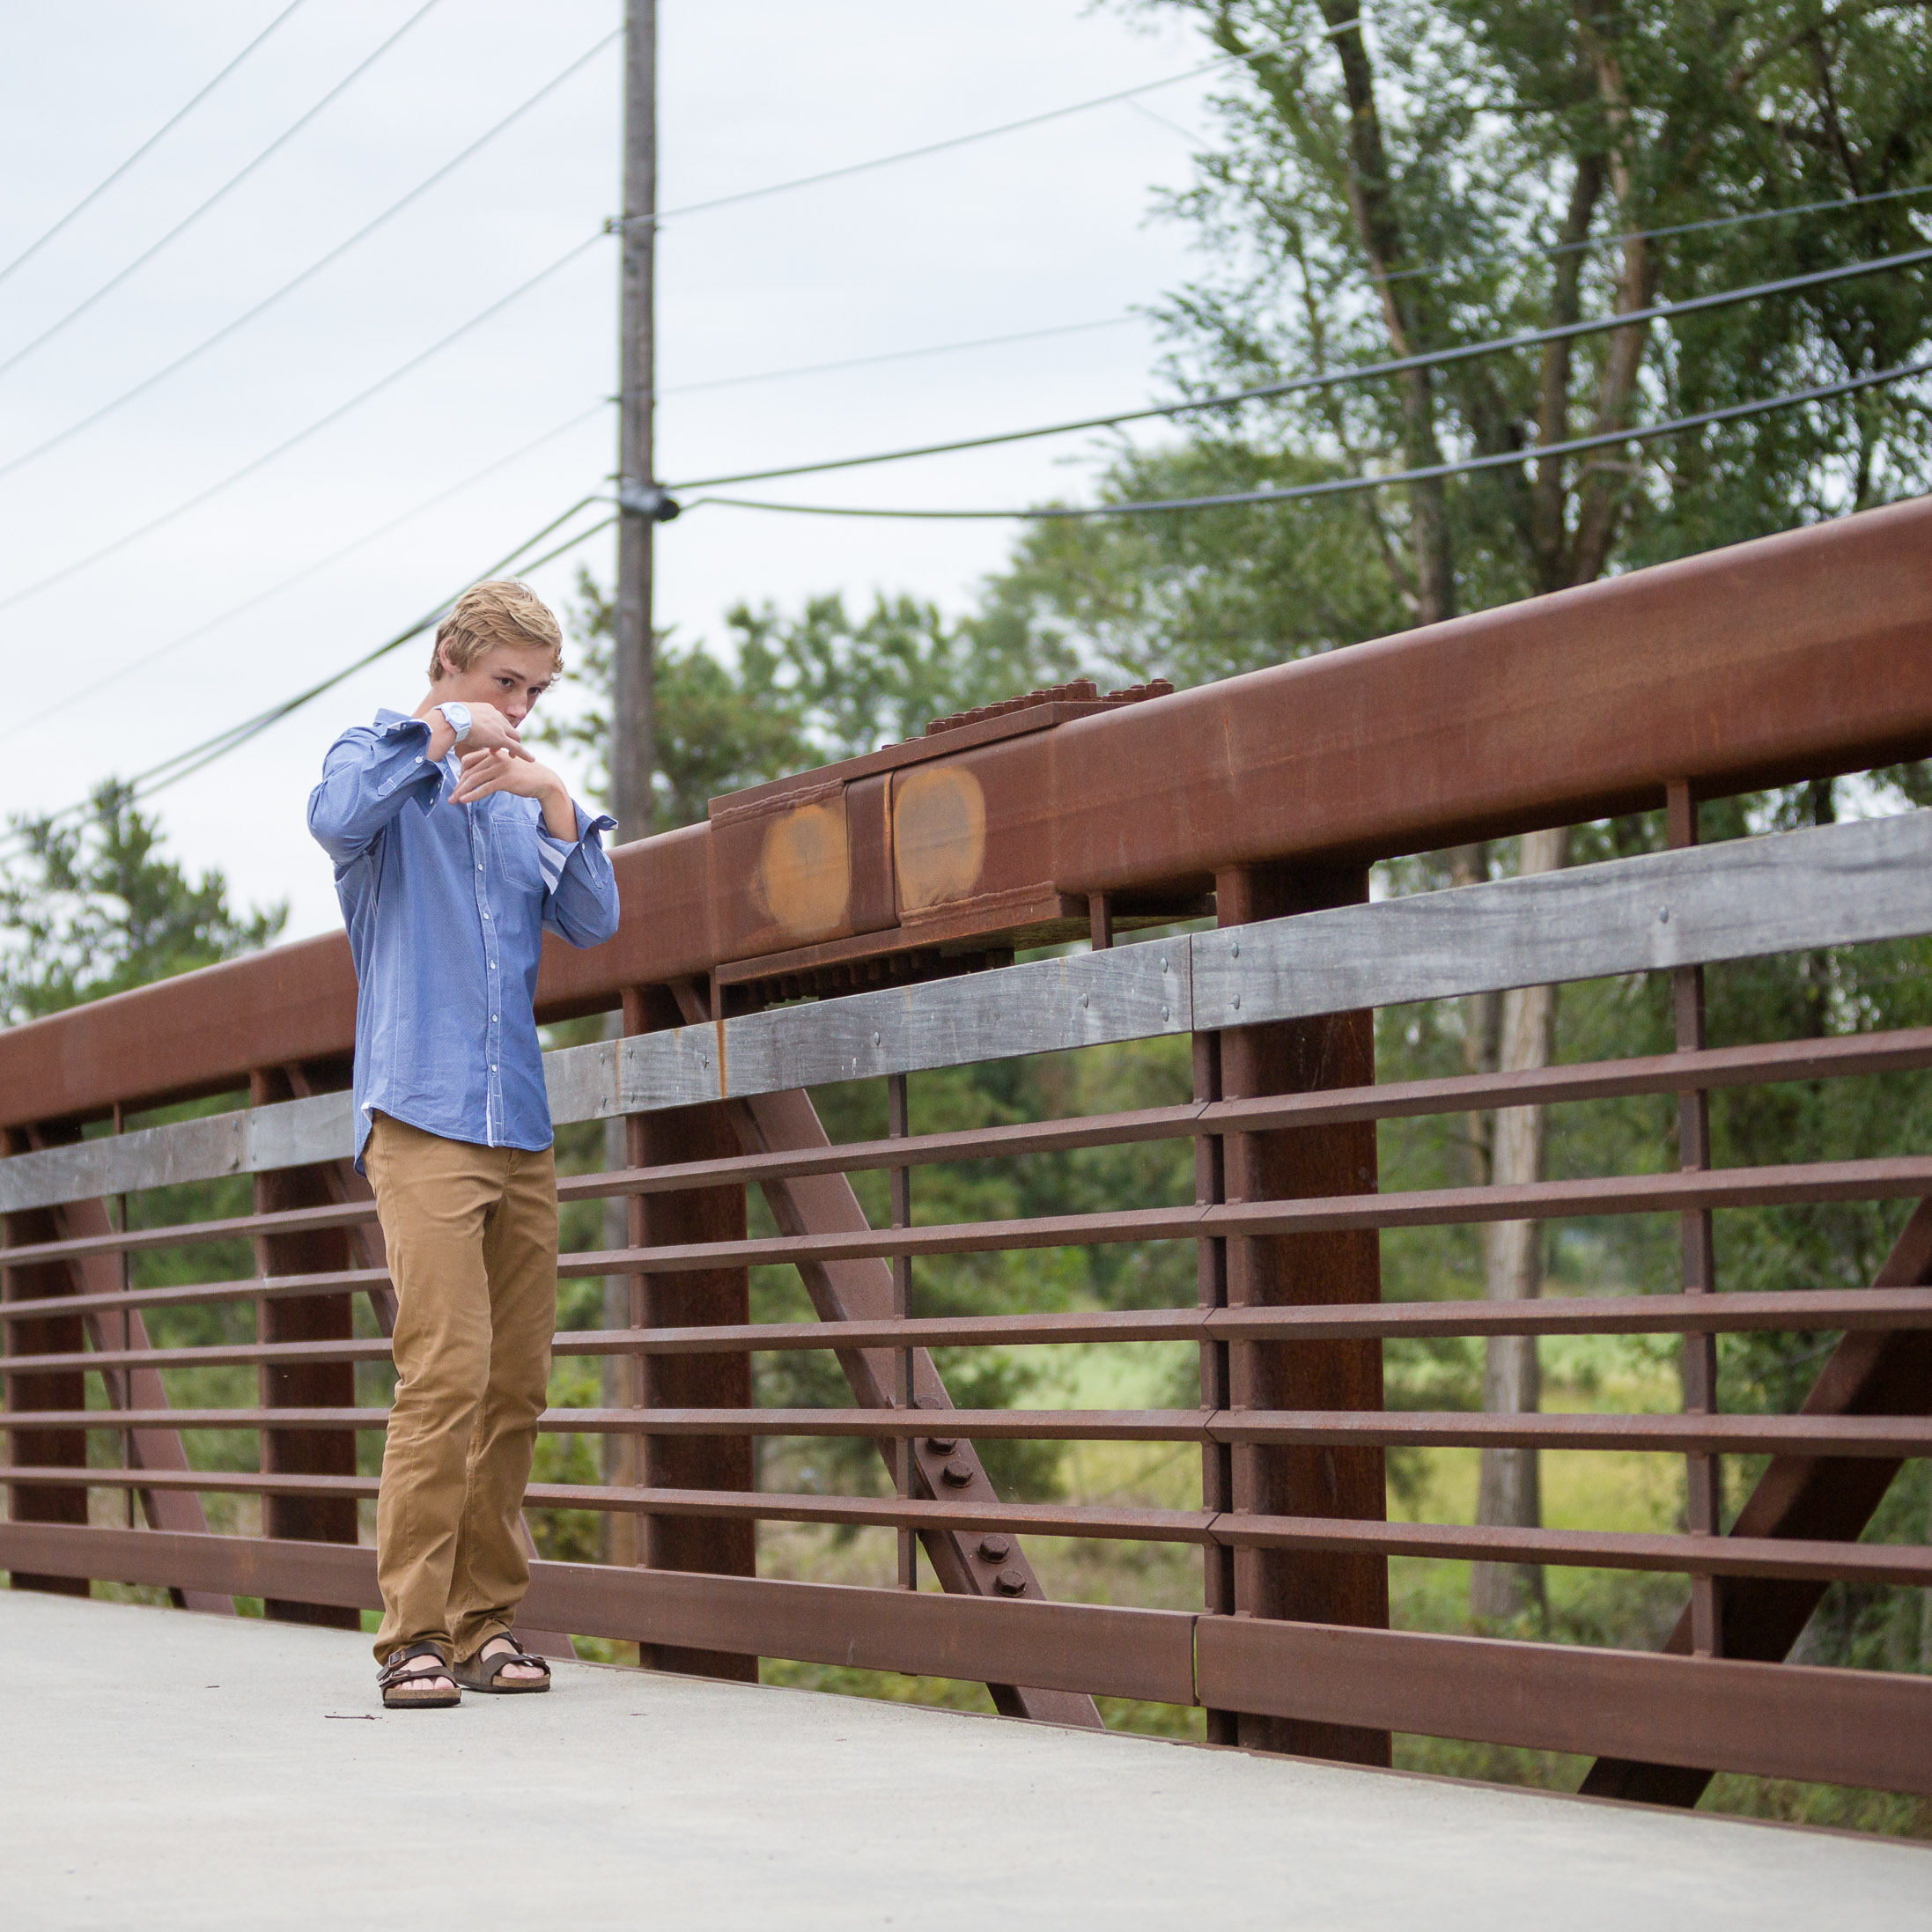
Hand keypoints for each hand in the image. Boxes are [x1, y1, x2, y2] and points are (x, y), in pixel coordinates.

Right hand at [451, 702, 529, 757]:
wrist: (451, 720)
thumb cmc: (447, 720)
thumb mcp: (455, 717)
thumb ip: (460, 721)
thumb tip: (450, 725)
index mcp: (486, 708)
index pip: (497, 720)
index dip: (496, 730)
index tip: (491, 738)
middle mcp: (496, 715)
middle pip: (508, 728)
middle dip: (506, 738)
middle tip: (499, 749)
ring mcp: (500, 726)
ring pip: (514, 737)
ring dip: (513, 747)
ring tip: (511, 757)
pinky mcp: (501, 738)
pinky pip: (516, 747)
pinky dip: (524, 754)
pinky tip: (530, 760)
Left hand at [451, 748, 577, 839]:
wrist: (543, 780)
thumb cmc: (523, 775)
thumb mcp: (505, 767)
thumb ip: (490, 767)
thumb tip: (473, 775)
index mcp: (493, 753)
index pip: (468, 760)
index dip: (460, 772)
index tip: (457, 785)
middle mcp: (495, 758)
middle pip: (469, 771)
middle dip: (458, 785)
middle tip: (450, 796)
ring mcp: (500, 768)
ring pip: (474, 780)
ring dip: (462, 791)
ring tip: (453, 801)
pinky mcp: (505, 780)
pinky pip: (484, 788)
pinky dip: (472, 795)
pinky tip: (464, 801)